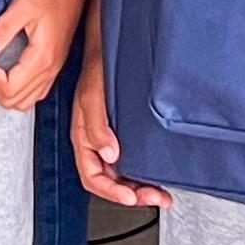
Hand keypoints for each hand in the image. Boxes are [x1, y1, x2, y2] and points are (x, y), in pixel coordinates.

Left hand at [0, 0, 78, 111]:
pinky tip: (6, 68)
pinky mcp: (55, 62)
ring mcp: (55, 67)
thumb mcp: (22, 6)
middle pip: (15, 100)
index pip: (8, 88)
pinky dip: (16, 88)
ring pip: (25, 100)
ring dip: (3, 89)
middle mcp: (51, 68)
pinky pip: (35, 90)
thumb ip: (2, 30)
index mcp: (42, 57)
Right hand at [71, 53, 166, 208]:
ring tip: (161, 193)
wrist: (112, 48)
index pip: (92, 176)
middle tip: (154, 197)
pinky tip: (158, 175)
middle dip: (131, 194)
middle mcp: (98, 142)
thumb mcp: (92, 96)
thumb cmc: (98, 68)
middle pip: (110, 180)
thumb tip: (108, 154)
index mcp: (84, 137)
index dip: (111, 191)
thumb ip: (97, 126)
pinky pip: (132, 161)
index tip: (130, 197)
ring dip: (140, 188)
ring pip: (123, 174)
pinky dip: (144, 172)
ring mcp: (112, 139)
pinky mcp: (126, 133)